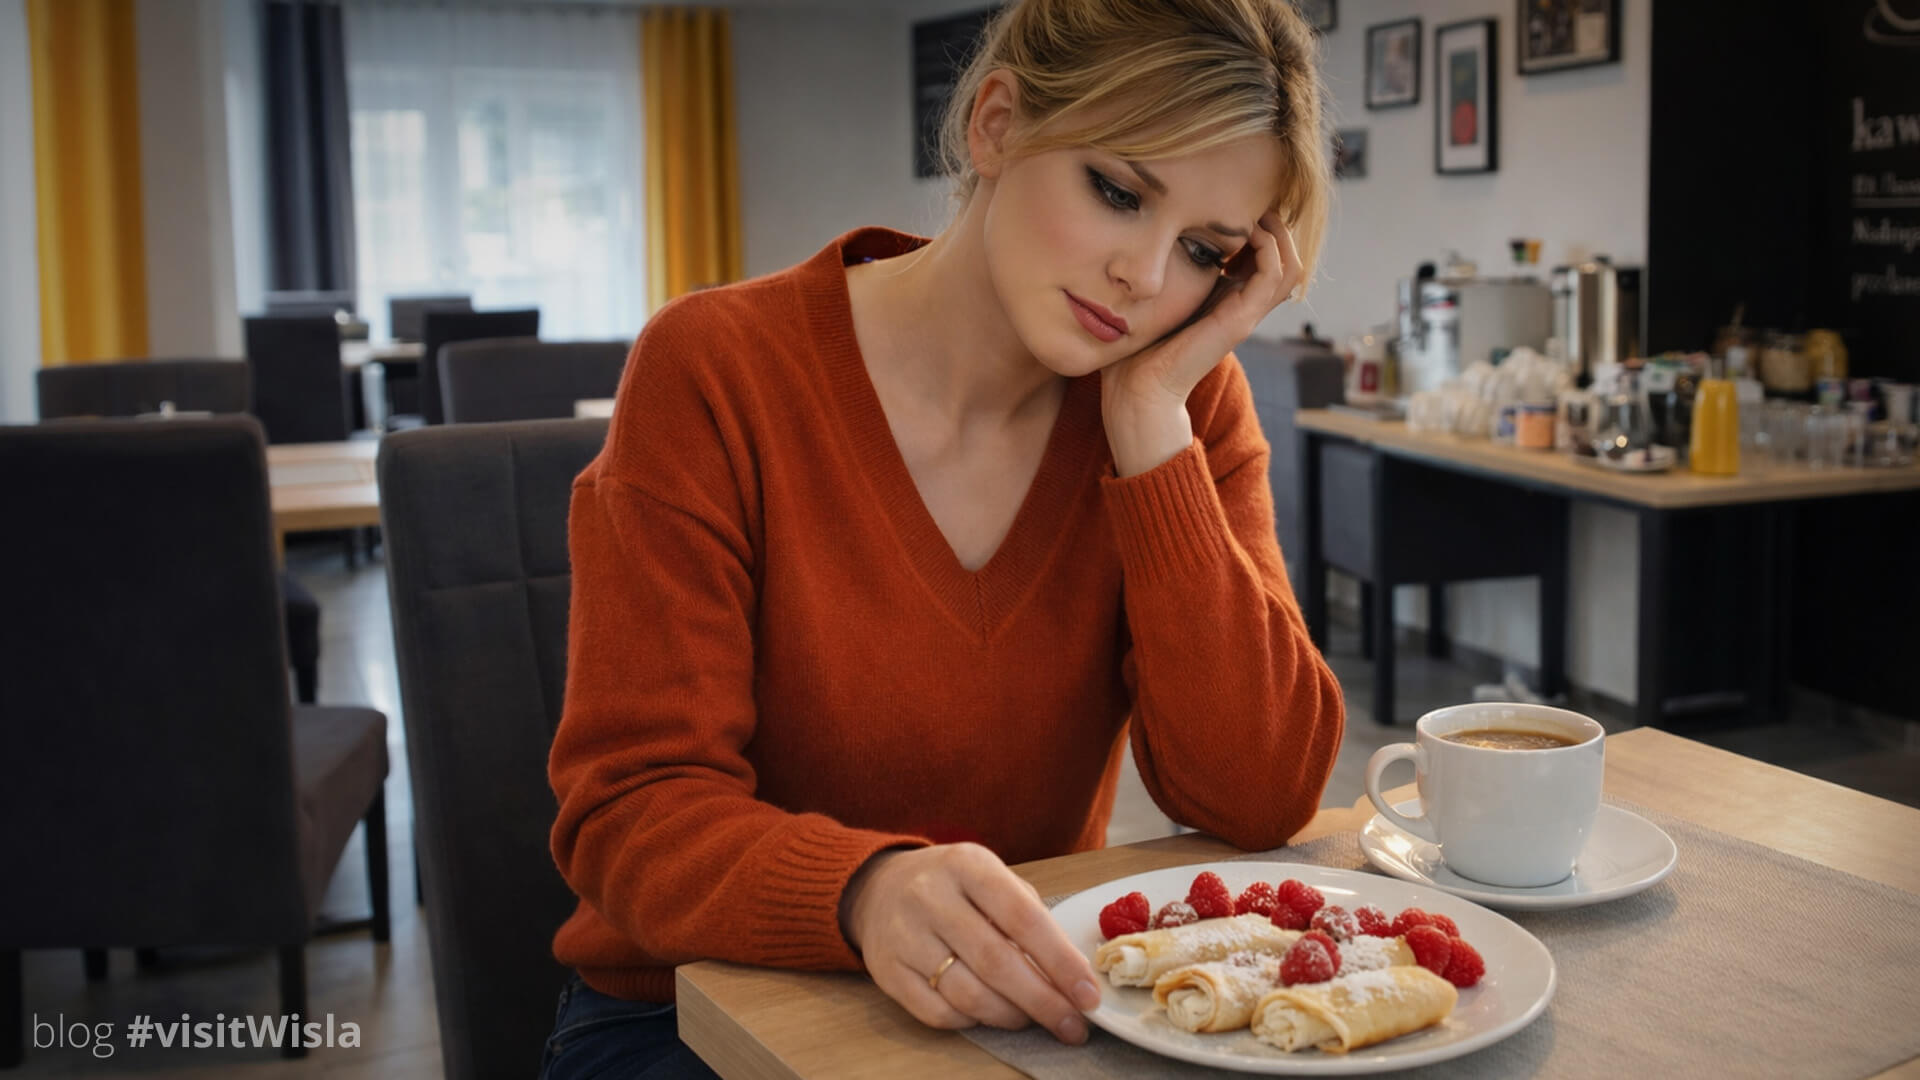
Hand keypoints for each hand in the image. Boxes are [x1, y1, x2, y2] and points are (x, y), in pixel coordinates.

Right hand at [839, 844, 1101, 1042]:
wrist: (879, 887)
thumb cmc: (953, 886)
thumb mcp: (991, 877)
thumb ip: (1029, 917)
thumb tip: (1069, 975)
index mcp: (968, 866)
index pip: (1022, 917)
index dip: (1060, 961)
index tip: (1088, 995)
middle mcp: (931, 897)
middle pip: (995, 962)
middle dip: (1042, 1002)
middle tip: (1072, 1026)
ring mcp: (904, 935)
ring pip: (966, 993)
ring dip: (1010, 1016)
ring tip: (1033, 1019)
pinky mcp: (887, 971)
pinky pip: (937, 1013)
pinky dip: (972, 1021)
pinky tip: (988, 1014)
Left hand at [1101, 213, 1304, 475]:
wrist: (1137, 388)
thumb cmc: (1138, 345)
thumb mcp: (1159, 295)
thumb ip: (1169, 270)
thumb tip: (1154, 232)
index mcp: (1227, 299)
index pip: (1263, 256)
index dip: (1257, 225)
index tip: (1232, 203)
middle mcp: (1243, 307)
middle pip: (1285, 258)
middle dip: (1275, 224)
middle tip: (1253, 201)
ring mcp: (1246, 315)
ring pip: (1289, 266)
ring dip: (1278, 233)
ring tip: (1256, 211)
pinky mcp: (1240, 321)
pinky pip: (1273, 277)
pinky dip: (1268, 248)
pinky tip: (1246, 230)